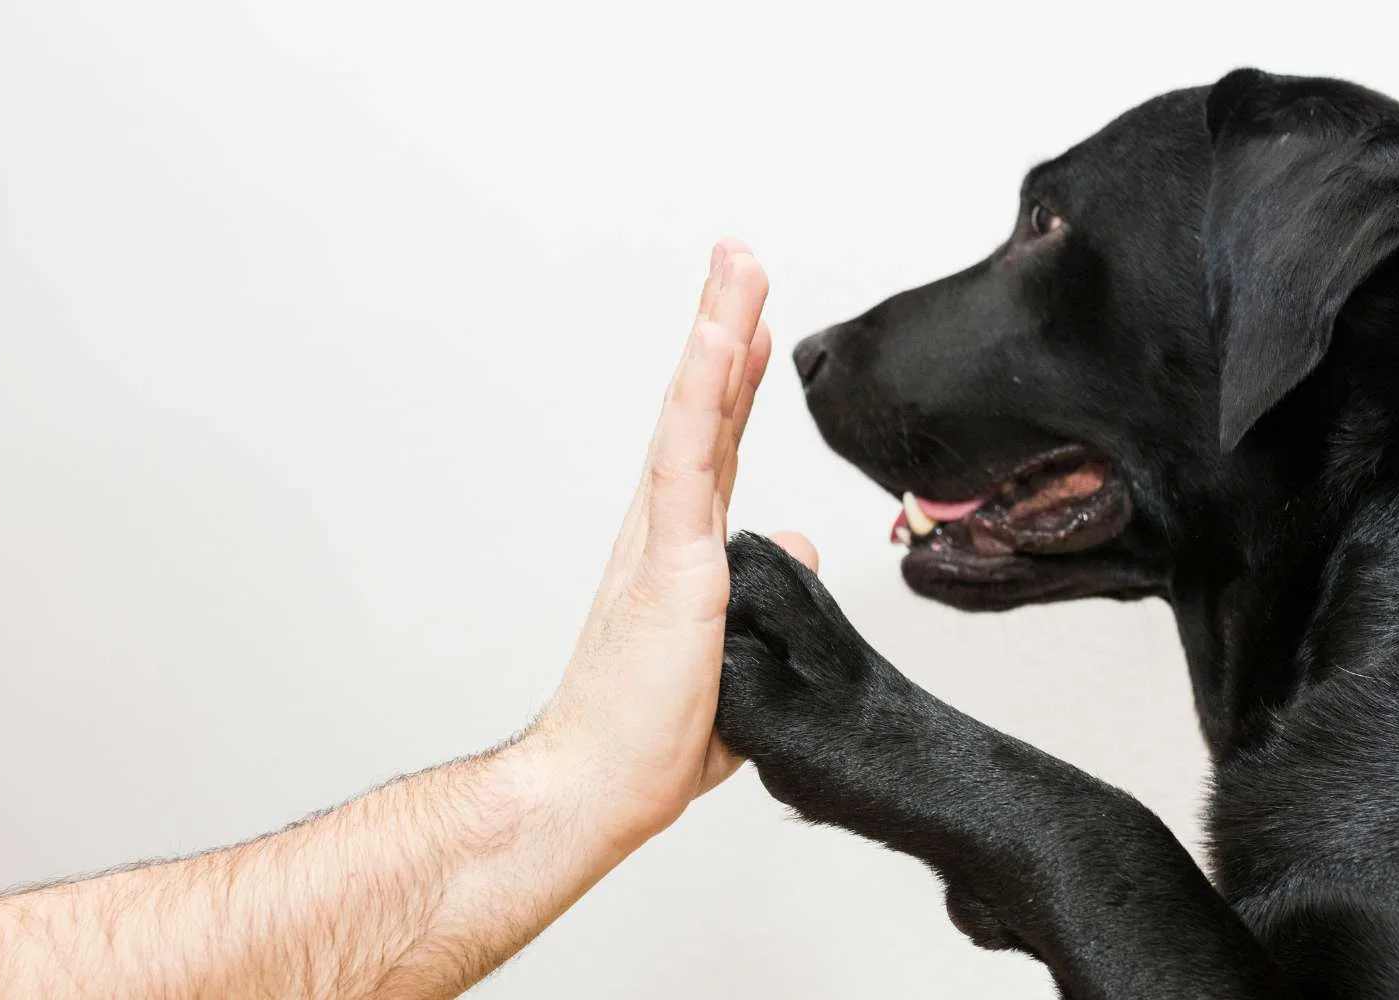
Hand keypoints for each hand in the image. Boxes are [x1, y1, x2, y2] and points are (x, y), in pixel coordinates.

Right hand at [528, 240, 817, 850]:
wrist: (598, 787)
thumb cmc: (648, 738)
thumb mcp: (739, 652)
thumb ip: (768, 590)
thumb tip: (800, 542)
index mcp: (680, 552)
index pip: (715, 449)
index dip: (734, 385)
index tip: (754, 326)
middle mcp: (665, 530)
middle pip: (702, 410)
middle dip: (723, 329)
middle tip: (738, 260)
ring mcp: (665, 538)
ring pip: (693, 413)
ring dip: (716, 333)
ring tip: (737, 263)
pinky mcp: (671, 559)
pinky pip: (688, 459)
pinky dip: (703, 393)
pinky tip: (721, 338)